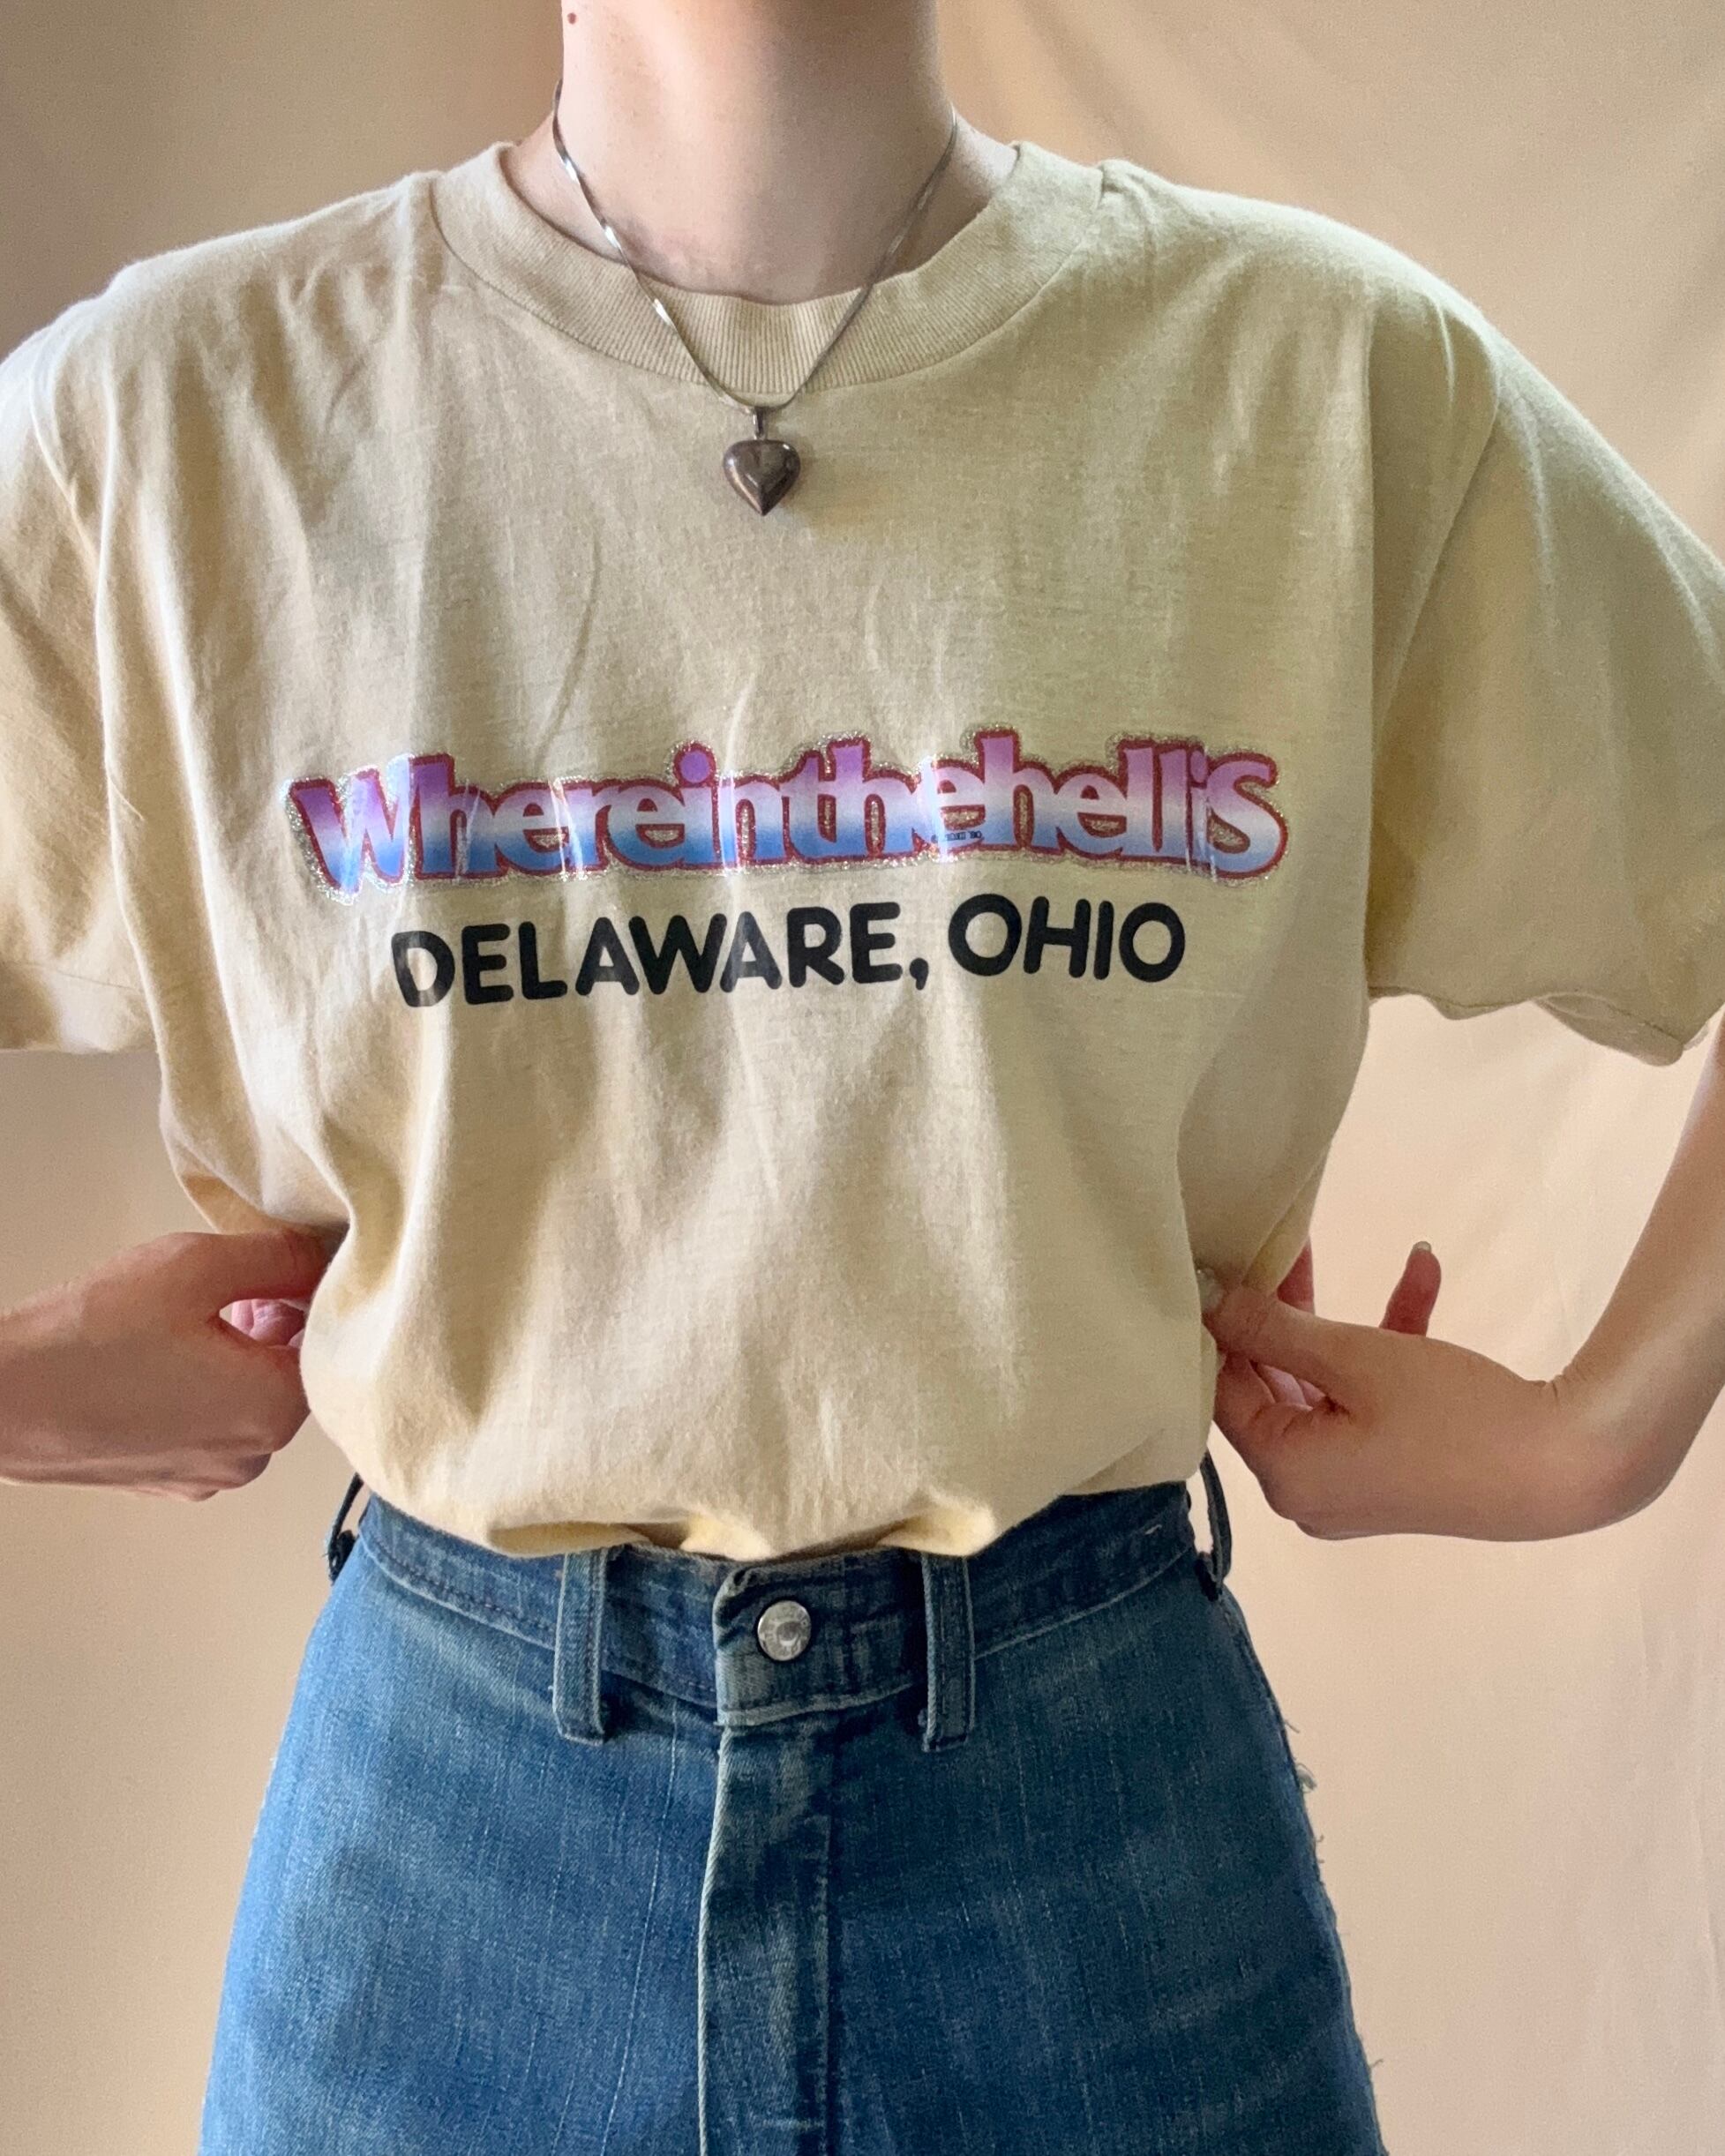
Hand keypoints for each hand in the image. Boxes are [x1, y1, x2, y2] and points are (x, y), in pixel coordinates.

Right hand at [0, 1228, 331, 1501]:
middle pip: (288, 1373)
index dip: (300, 1294)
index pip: (325, 1340)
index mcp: (273, 1411)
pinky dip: (196, 1388)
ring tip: (181, 1318)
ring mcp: (204, 1476)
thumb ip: (276, 1258)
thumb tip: (320, 1255)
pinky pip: (206, 1424)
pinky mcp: (164, 1479)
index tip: (269, 1267)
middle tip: (221, 1287)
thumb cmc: (88, 1339)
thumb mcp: (195, 1267)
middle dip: (268, 1323)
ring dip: (231, 1354)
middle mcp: (250, 1457)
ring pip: (246, 1398)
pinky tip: (154, 1358)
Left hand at [1199, 1237, 1619, 1540]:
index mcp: (1283, 1472)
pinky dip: (1386, 1345)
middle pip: (1269, 1386)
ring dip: (1332, 1320)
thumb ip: (1273, 1328)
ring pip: (1321, 1385)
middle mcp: (1305, 1489)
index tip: (1218, 1267)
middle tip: (1272, 1247)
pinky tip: (1423, 1271)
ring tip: (1317, 1243)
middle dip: (1277, 1311)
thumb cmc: (1450, 1415)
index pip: (1221, 1391)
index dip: (1218, 1326)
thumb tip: (1208, 1300)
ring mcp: (1352, 1482)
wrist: (1570, 1464)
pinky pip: (1370, 1400)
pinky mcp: (1396, 1466)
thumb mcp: (1352, 1358)